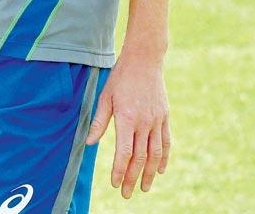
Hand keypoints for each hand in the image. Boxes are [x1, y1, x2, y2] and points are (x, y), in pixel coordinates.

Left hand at [85, 50, 170, 197]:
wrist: (144, 59)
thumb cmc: (121, 77)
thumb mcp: (105, 96)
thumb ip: (99, 121)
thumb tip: (88, 142)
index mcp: (127, 118)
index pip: (124, 153)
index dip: (120, 171)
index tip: (115, 184)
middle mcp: (144, 122)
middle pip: (139, 158)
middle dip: (132, 178)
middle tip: (127, 194)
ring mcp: (157, 120)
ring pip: (155, 154)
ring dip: (149, 174)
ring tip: (144, 187)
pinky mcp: (165, 117)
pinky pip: (166, 142)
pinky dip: (164, 158)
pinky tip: (159, 170)